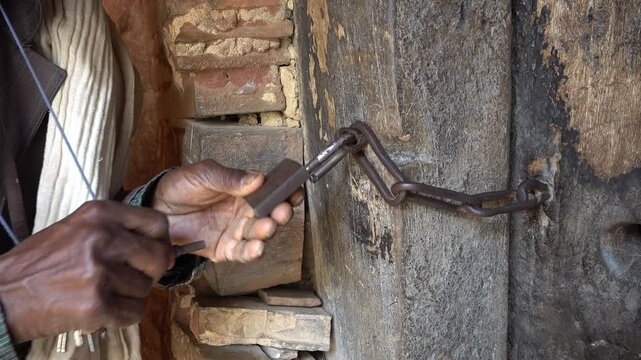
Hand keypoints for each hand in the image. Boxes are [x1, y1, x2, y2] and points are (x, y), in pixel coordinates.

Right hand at [0, 201, 173, 342]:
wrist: (4, 294)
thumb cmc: (43, 261)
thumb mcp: (78, 227)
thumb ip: (119, 230)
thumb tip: (163, 246)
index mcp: (100, 213)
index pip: (158, 222)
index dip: (161, 240)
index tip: (155, 250)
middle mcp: (103, 238)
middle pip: (159, 257)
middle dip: (151, 271)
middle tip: (131, 277)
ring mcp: (100, 272)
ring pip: (146, 288)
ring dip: (130, 295)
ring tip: (102, 291)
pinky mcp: (97, 305)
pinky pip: (135, 312)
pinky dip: (122, 315)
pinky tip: (100, 308)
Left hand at [153, 160, 302, 262]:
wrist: (156, 209)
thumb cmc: (181, 187)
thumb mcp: (204, 174)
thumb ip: (230, 178)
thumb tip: (258, 179)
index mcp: (245, 190)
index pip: (274, 191)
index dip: (287, 191)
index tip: (294, 191)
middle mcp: (246, 211)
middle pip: (272, 214)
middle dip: (281, 213)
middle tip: (281, 211)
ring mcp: (236, 231)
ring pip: (260, 234)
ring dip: (267, 232)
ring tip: (266, 228)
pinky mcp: (225, 249)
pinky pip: (243, 253)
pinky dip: (252, 252)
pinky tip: (256, 248)